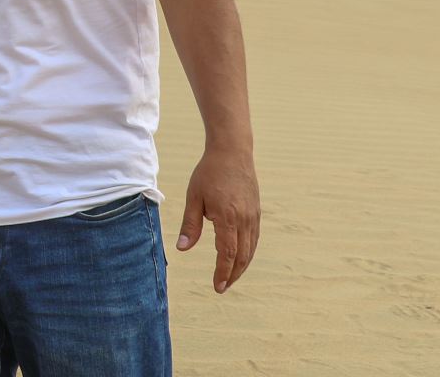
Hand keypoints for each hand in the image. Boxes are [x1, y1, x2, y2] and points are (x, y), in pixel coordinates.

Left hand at [176, 143, 259, 291]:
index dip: (222, 272)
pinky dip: (247, 253)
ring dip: (241, 266)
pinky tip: (239, 258)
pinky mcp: (256, 213)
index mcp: (227, 217)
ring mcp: (253, 217)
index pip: (227, 253)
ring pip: (250, 250)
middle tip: (222, 287)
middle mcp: (245, 220)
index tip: (217, 286)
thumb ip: (191, 225)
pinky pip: (254, 239)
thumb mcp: (194, 197)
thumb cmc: (209, 173)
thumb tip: (183, 249)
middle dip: (232, 275)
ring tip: (229, 277)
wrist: (232, 152)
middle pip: (242, 256)